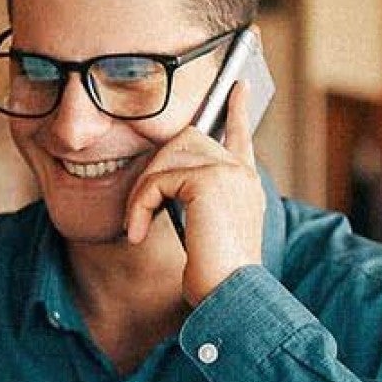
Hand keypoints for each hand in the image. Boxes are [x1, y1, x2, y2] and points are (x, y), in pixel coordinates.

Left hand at [123, 81, 266, 304]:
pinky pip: (157, 180)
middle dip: (151, 175)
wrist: (231, 295)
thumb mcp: (206, 233)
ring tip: (138, 227)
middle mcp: (240, 172)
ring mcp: (228, 172)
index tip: (236, 86)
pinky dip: (139, 206)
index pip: (239, 137)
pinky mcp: (209, 179)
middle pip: (182, 142)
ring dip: (142, 194)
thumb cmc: (215, 276)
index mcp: (244, 183)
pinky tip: (138, 233)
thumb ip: (195, 201)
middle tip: (138, 215)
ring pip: (165, 160)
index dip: (236, 110)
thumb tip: (164, 185)